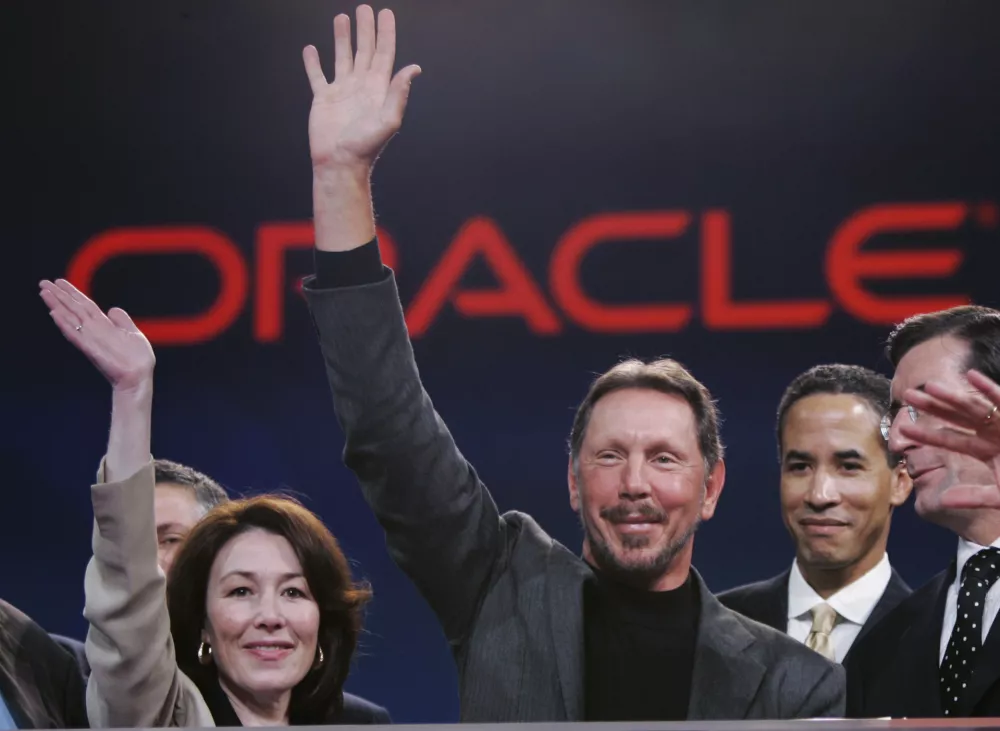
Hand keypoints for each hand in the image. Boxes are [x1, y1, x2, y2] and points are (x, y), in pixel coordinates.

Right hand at [39, 279, 154, 392]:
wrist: (139, 377)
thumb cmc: (137, 359)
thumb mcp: (132, 334)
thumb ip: (122, 321)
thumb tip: (113, 309)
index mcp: (104, 326)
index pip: (85, 305)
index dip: (72, 293)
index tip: (59, 282)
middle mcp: (94, 330)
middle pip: (74, 309)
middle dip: (59, 296)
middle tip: (43, 283)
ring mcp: (91, 339)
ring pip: (71, 319)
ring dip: (57, 306)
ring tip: (44, 293)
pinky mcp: (91, 350)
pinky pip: (76, 335)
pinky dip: (65, 325)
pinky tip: (54, 314)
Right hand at [302, 5, 420, 172]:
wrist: (339, 163)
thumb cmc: (365, 147)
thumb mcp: (388, 120)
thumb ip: (399, 92)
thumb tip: (413, 68)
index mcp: (377, 89)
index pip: (384, 54)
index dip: (385, 33)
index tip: (385, 14)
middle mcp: (360, 87)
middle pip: (364, 51)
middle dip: (365, 30)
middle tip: (364, 9)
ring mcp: (342, 92)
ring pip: (342, 57)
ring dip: (342, 38)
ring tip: (341, 18)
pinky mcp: (323, 99)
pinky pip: (317, 76)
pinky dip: (313, 63)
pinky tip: (311, 50)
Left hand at [899, 369, 999, 508]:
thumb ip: (975, 497)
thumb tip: (943, 501)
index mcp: (988, 450)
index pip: (952, 441)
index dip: (928, 435)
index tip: (904, 430)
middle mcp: (995, 434)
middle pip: (958, 418)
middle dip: (933, 407)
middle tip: (906, 396)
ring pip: (976, 407)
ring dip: (953, 396)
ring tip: (929, 386)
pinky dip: (990, 389)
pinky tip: (971, 376)